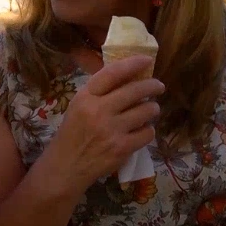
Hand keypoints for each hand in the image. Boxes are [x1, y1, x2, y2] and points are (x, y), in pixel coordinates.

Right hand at [47, 55, 163, 194]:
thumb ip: (99, 92)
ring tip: (151, 109)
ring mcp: (112, 130)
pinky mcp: (122, 148)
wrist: (67, 166)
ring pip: (146, 111)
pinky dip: (148, 130)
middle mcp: (99, 111)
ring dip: (153, 108)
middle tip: (158, 86)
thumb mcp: (78, 106)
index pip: (113, 73)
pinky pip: (147, 133)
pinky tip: (142, 130)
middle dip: (153, 85)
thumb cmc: (72, 133)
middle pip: (135, 90)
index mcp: (86, 97)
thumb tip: (129, 77)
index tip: (146, 60)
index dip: (133, 63)